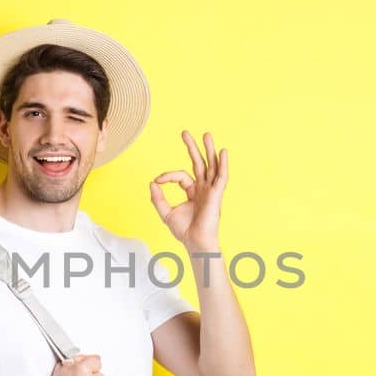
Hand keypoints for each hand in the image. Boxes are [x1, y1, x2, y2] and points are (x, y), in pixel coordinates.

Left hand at [149, 130, 228, 251]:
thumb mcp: (166, 213)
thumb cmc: (184, 231)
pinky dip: (223, 164)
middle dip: (192, 147)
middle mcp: (203, 188)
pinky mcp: (217, 195)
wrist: (195, 243)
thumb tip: (152, 182)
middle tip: (184, 132)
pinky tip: (223, 152)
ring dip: (209, 150)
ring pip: (211, 166)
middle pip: (199, 163)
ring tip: (206, 134)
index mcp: (193, 191)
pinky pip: (222, 177)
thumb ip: (158, 198)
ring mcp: (211, 190)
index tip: (157, 181)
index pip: (181, 176)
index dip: (168, 176)